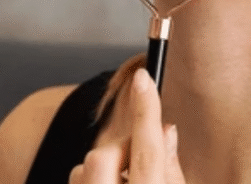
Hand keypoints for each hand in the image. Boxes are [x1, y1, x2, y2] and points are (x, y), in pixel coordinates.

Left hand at [69, 68, 184, 183]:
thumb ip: (171, 171)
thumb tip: (166, 129)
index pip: (147, 154)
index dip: (146, 112)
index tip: (143, 78)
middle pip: (103, 157)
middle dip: (120, 149)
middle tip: (137, 159)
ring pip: (84, 167)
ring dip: (105, 167)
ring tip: (125, 183)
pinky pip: (78, 178)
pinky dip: (92, 178)